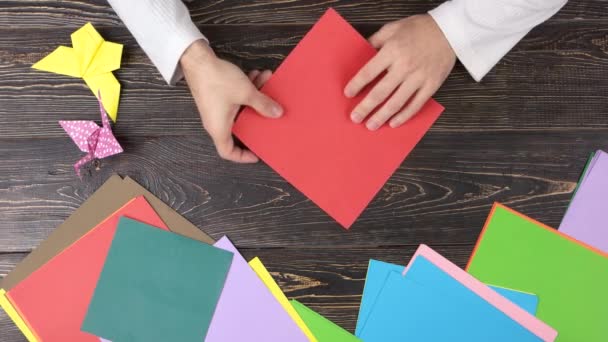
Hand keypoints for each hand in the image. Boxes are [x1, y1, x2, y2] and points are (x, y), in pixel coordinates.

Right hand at [180, 40, 281, 162]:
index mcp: (219, 128)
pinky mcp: (216, 96)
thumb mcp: (246, 93)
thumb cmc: (216, 80)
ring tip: (266, 82)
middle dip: (257, 118)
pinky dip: (246, 89)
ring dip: (254, 97)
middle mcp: (216, 121)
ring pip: (240, 109)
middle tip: (270, 114)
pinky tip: (257, 75)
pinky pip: (235, 99)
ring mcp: (216, 108)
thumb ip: (263, 105)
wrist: (197, 58)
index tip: (256, 153)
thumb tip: (277, 114)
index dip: (242, 156)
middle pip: (239, 128)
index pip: (228, 152)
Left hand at [344, 14, 455, 129]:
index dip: (356, 85)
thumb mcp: (393, 28)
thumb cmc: (419, 28)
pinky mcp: (431, 85)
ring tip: (371, 126)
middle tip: (355, 118)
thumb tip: (359, 55)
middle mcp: (405, 66)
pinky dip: (404, 116)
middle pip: (380, 92)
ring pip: (396, 102)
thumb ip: (375, 42)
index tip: (348, 94)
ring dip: (382, 116)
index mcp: (392, 51)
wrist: (450, 30)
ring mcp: (419, 78)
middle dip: (365, 107)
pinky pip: (416, 105)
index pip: (368, 72)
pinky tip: (393, 123)